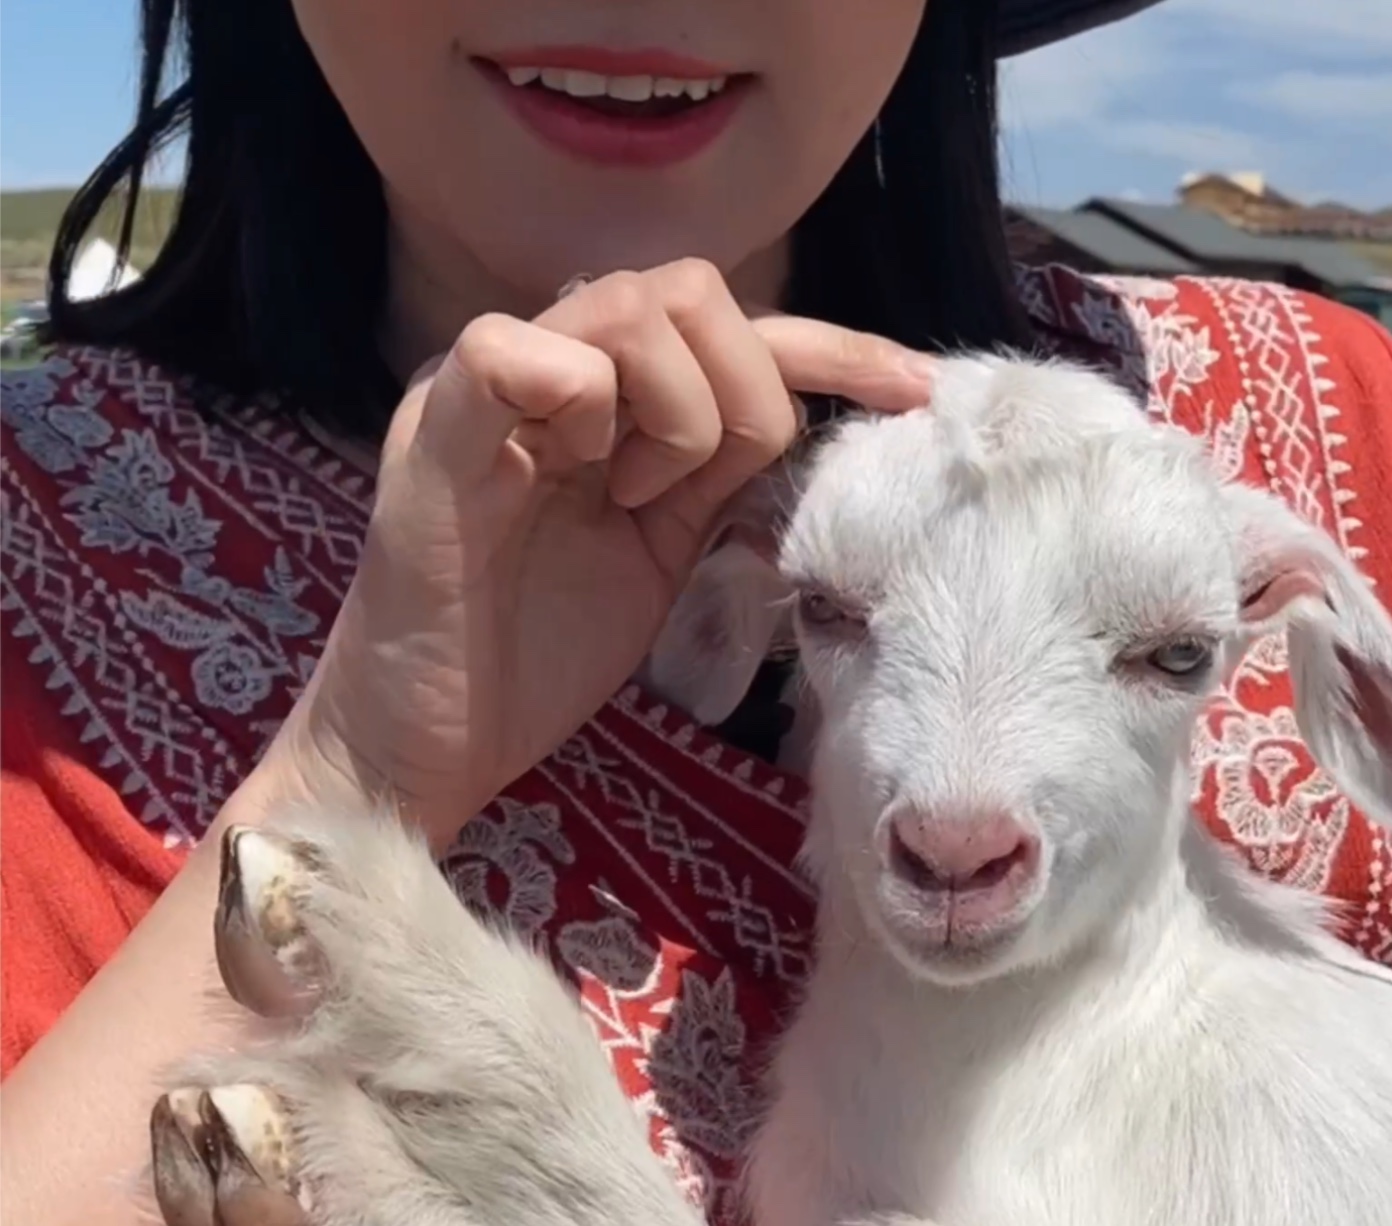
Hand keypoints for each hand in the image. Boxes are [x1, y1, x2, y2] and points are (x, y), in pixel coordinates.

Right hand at [273, 260, 934, 844]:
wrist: (430, 743)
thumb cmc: (540, 651)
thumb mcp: (666, 549)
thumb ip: (721, 469)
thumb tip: (818, 411)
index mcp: (602, 395)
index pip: (731, 326)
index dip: (832, 346)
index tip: (914, 390)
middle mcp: (544, 366)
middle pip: (691, 292)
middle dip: (739, 391)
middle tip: (690, 489)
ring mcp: (487, 389)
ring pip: (628, 308)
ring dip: (673, 410)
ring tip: (633, 495)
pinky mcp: (433, 427)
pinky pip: (516, 348)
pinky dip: (580, 403)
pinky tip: (579, 476)